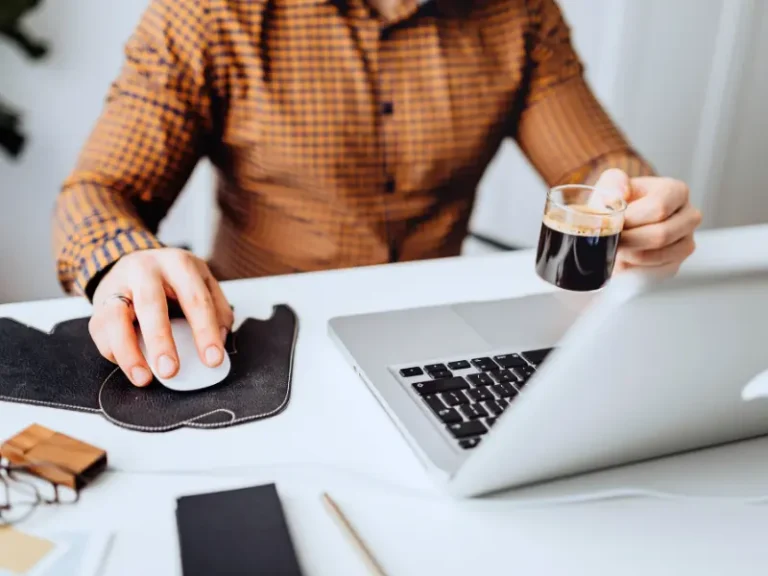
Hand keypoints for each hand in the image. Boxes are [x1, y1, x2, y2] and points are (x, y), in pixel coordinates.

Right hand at [89, 248, 233, 386]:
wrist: (133, 261)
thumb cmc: (173, 279)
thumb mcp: (202, 282)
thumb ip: (218, 309)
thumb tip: (220, 340)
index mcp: (178, 264)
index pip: (195, 300)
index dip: (205, 332)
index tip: (213, 360)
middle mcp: (145, 270)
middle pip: (151, 304)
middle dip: (161, 341)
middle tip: (170, 371)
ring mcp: (117, 285)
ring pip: (116, 318)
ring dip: (129, 352)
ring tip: (144, 378)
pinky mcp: (99, 305)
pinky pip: (102, 332)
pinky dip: (115, 353)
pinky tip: (132, 368)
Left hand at [594, 169, 702, 274]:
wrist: (619, 223)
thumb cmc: (617, 202)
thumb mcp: (611, 185)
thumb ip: (613, 183)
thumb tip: (620, 191)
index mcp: (676, 191)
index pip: (659, 208)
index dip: (632, 219)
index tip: (612, 222)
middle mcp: (689, 216)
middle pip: (661, 234)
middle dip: (629, 239)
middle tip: (609, 239)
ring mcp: (686, 242)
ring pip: (657, 256)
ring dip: (629, 254)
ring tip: (614, 246)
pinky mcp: (675, 264)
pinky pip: (654, 272)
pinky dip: (633, 268)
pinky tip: (623, 258)